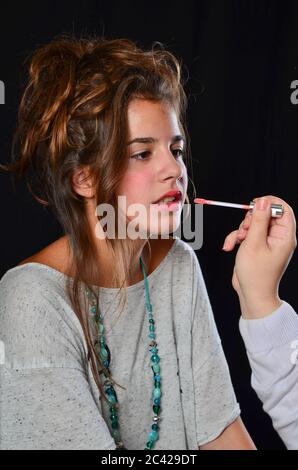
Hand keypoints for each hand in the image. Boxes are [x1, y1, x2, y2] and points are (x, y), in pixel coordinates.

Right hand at [222, 196, 296, 317]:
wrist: (252, 295)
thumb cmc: (256, 275)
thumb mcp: (254, 243)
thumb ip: (258, 220)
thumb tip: (262, 202)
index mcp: (284, 236)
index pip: (283, 209)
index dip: (269, 203)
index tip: (255, 204)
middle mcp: (278, 238)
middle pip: (265, 215)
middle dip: (249, 219)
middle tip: (244, 229)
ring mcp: (267, 242)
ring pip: (252, 224)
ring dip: (240, 230)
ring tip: (237, 241)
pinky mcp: (257, 246)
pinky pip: (246, 234)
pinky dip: (236, 238)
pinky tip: (230, 246)